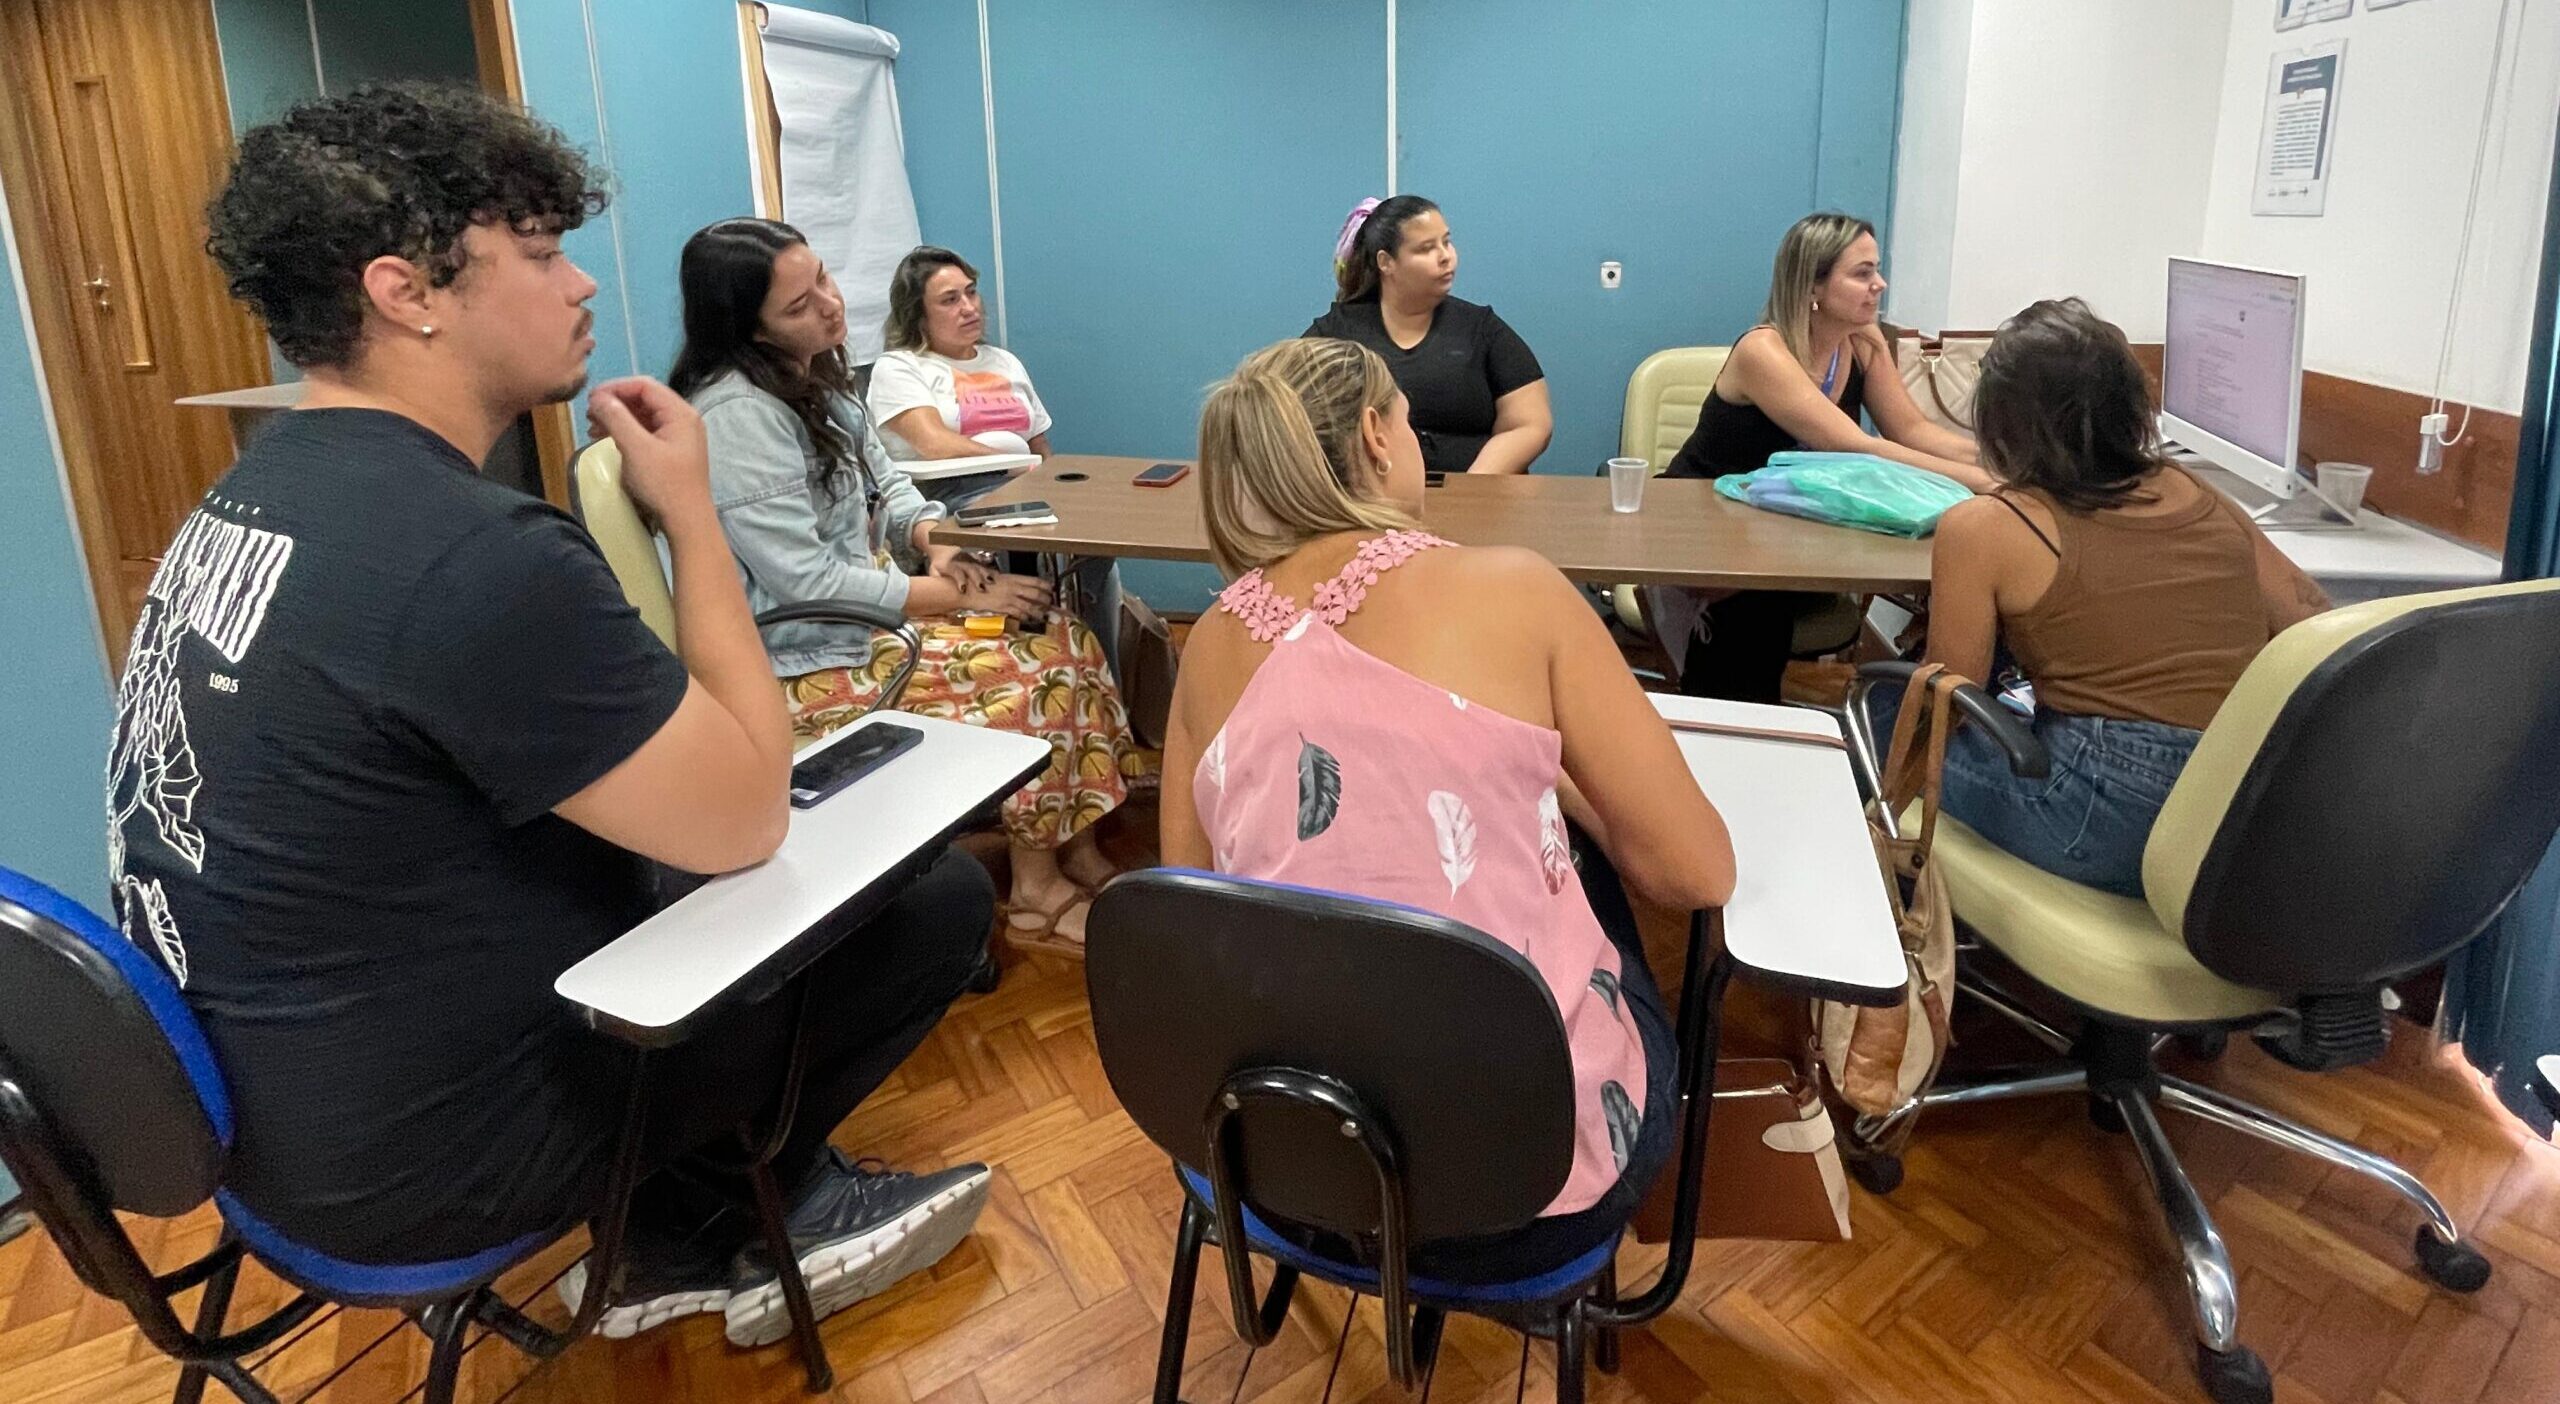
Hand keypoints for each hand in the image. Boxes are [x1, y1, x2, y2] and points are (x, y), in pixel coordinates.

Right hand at [588, 378, 709, 527]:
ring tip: (593, 428)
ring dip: (617, 418)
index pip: (644, 385)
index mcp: (680, 413)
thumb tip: (598, 398)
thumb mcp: (636, 448)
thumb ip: (617, 418)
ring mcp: (679, 436)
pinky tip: (608, 439)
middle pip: (644, 398)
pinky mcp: (672, 452)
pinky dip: (626, 431)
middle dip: (615, 403)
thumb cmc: (664, 485)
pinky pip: (646, 432)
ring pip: (643, 416)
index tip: (590, 399)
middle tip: (589, 414)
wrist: (687, 522)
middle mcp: (683, 420)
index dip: (615, 387)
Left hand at [926, 544, 994, 593]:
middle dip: (976, 578)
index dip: (960, 580)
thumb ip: (936, 579)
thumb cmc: (939, 563)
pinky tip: (996, 574)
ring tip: (992, 581)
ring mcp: (969, 558)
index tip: (963, 590)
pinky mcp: (975, 557)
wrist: (942, 547)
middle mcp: (960, 560)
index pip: (955, 571)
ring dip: (986, 574)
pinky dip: (990, 568)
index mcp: (949, 564)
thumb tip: (939, 591)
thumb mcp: (933, 570)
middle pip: (970, 569)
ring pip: (978, 565)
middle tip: (982, 588)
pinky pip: (983, 562)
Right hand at [958, 573, 1050, 618]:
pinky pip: (1019, 614)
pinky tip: (1028, 619)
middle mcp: (1014, 588)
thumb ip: (1010, 581)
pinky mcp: (1004, 608)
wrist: (968, 590)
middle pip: (1036, 594)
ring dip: (1038, 611)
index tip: (1051, 589)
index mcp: (1013, 578)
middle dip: (1046, 600)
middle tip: (1050, 604)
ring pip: (1030, 606)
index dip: (1045, 585)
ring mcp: (1010, 598)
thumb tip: (1018, 585)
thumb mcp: (998, 577)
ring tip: (1043, 615)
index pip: (1035, 580)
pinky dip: (1025, 617)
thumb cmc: (980, 582)